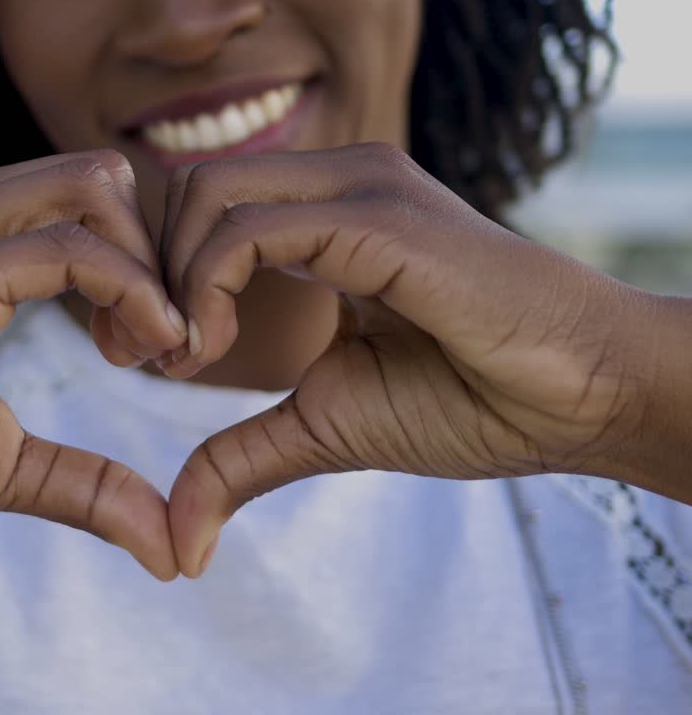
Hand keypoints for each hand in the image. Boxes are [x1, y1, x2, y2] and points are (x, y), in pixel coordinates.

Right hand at [0, 151, 187, 578]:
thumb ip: (82, 482)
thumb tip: (170, 548)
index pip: (92, 204)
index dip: (149, 270)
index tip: (161, 352)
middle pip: (107, 178)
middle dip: (163, 256)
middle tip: (169, 347)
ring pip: (97, 189)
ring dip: (151, 270)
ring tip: (149, 351)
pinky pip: (67, 249)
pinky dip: (129, 292)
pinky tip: (134, 350)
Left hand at [160, 143, 662, 577]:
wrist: (585, 400)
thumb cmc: (472, 402)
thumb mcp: (325, 427)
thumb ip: (240, 459)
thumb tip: (179, 544)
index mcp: (324, 214)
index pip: (198, 205)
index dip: (152, 273)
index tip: (151, 353)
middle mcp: (337, 184)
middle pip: (185, 188)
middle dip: (144, 271)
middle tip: (152, 353)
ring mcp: (360, 191)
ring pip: (205, 195)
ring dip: (169, 281)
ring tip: (187, 357)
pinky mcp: (378, 222)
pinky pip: (249, 232)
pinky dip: (206, 289)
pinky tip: (214, 349)